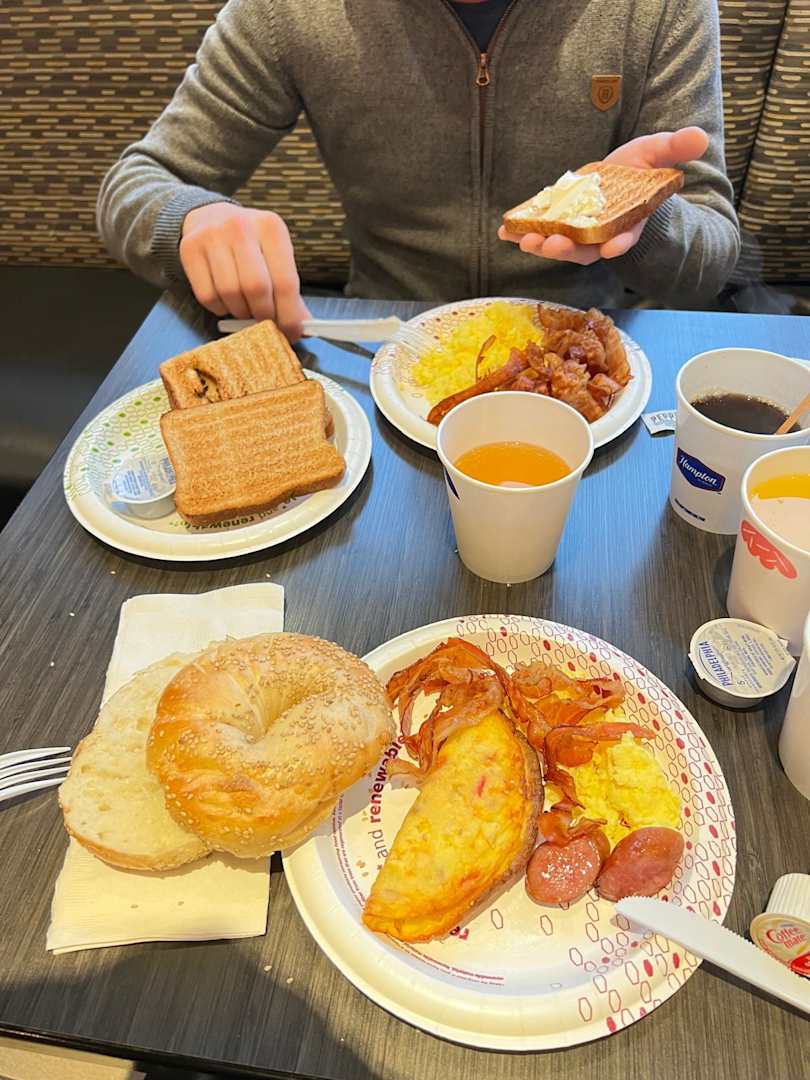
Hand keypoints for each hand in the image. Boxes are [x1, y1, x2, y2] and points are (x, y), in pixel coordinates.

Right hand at [179, 203, 309, 340]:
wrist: (210, 217)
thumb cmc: (250, 243)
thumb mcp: (274, 255)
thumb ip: (289, 290)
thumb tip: (303, 326)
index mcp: (271, 227)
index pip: (285, 281)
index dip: (289, 314)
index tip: (292, 333)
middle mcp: (241, 227)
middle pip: (256, 288)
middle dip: (264, 315)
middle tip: (266, 323)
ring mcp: (212, 236)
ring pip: (230, 293)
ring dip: (241, 312)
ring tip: (246, 308)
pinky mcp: (190, 249)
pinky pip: (207, 296)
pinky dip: (220, 308)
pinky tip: (226, 300)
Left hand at [498, 126, 708, 265]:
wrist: (622, 180)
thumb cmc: (642, 170)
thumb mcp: (659, 153)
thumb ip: (676, 148)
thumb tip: (701, 137)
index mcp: (631, 219)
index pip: (627, 235)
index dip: (620, 242)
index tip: (611, 247)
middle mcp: (604, 232)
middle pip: (587, 248)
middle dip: (569, 249)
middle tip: (551, 245)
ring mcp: (581, 231)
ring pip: (563, 245)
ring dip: (543, 245)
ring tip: (525, 241)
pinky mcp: (561, 224)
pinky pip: (542, 231)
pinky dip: (523, 232)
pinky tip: (505, 230)